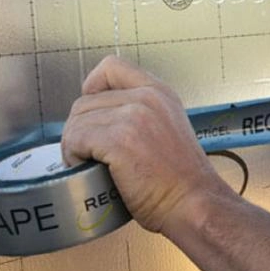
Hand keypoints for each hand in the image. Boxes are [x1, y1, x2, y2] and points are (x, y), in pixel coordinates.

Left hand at [61, 55, 233, 234]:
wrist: (194, 203)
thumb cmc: (180, 180)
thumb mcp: (167, 129)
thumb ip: (140, 114)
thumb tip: (100, 119)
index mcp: (160, 93)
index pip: (111, 67)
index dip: (92, 88)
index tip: (94, 114)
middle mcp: (148, 98)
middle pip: (84, 101)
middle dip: (80, 130)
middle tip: (92, 155)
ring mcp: (135, 116)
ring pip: (76, 122)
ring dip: (75, 147)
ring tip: (93, 166)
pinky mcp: (120, 139)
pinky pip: (75, 140)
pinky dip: (75, 158)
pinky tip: (92, 171)